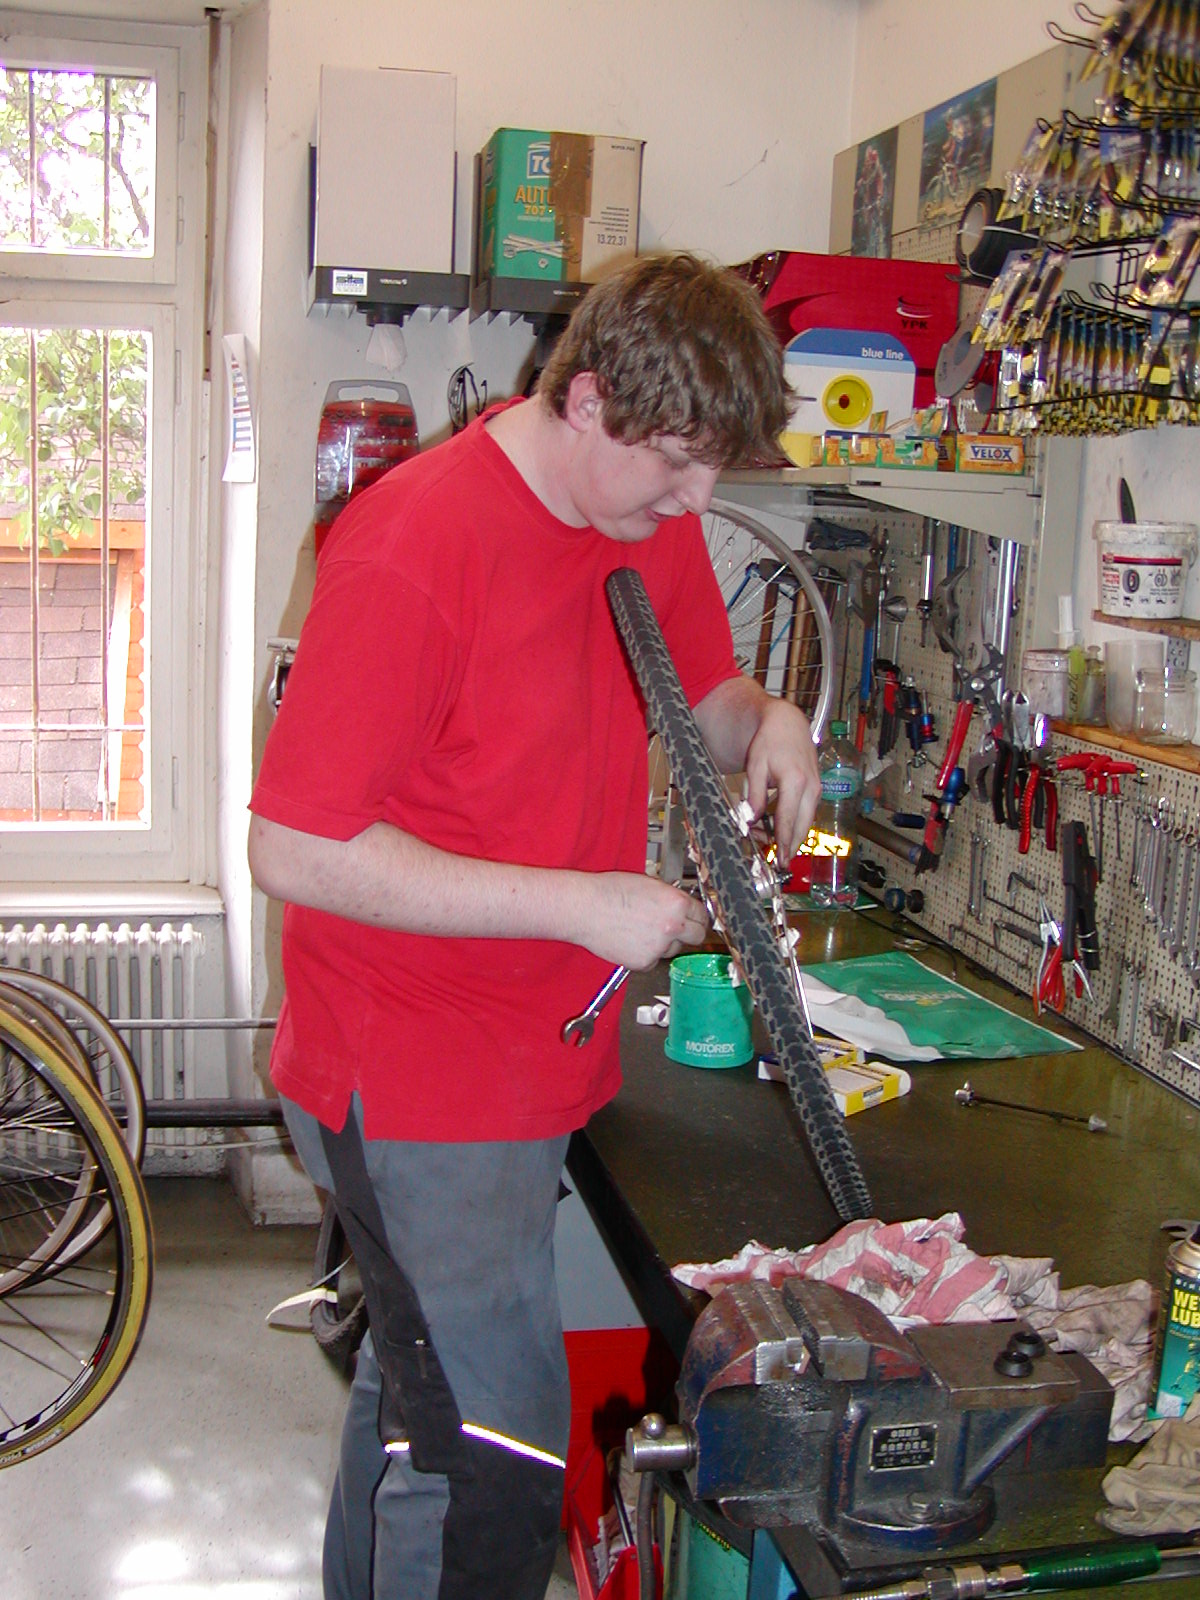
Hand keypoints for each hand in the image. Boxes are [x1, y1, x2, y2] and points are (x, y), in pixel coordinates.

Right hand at [579, 873, 709, 968]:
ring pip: (672, 950)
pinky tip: (630, 940)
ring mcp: (659, 947)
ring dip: (664, 944)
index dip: (697, 917)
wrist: (586, 908)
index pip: (702, 915)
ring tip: (640, 930)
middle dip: (689, 933)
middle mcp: (673, 927)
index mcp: (677, 904)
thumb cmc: (610, 892)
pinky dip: (645, 954)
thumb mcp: (649, 884)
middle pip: (697, 937)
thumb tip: (680, 906)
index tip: (694, 920)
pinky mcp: (644, 962)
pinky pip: (652, 961)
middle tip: (677, 930)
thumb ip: (670, 898)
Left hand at [742, 698, 820, 862]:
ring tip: (778, 848)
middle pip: (803, 826)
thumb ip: (755, 795)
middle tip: (780, 862)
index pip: (788, 819)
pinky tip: (783, 831)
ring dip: (794, 837)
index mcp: (795, 781)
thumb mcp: (755, 766)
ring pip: (807, 821)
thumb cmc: (770, 742)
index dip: (783, 842)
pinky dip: (797, 824)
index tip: (780, 859)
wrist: (788, 725)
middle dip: (791, 846)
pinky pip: (807, 812)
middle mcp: (811, 787)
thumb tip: (751, 819)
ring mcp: (817, 788)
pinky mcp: (816, 789)